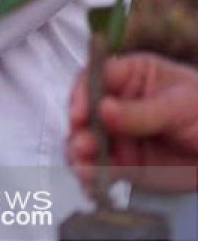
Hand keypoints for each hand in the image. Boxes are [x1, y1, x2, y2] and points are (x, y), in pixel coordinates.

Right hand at [67, 52, 197, 192]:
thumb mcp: (181, 106)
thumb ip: (142, 111)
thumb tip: (103, 110)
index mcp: (131, 76)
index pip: (95, 77)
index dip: (82, 93)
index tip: (80, 114)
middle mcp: (117, 104)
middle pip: (84, 112)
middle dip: (78, 130)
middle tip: (82, 146)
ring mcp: (119, 135)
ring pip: (86, 141)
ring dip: (79, 155)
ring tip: (84, 168)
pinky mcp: (124, 163)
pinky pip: (100, 169)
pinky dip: (92, 177)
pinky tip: (93, 183)